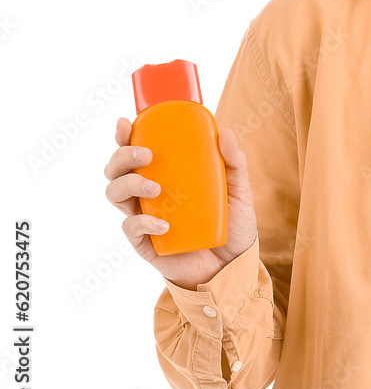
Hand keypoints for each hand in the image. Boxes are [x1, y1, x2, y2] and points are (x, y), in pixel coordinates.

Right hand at [104, 116, 258, 290]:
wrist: (233, 266)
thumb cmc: (231, 224)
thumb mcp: (238, 189)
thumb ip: (234, 162)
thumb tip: (225, 132)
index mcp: (165, 176)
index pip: (137, 152)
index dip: (124, 137)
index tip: (125, 123)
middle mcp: (148, 195)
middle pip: (116, 170)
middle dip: (122, 157)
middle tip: (146, 155)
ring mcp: (144, 218)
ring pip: (115, 194)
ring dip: (129, 185)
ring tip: (155, 188)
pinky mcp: (144, 244)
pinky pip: (131, 229)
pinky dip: (143, 223)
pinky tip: (162, 224)